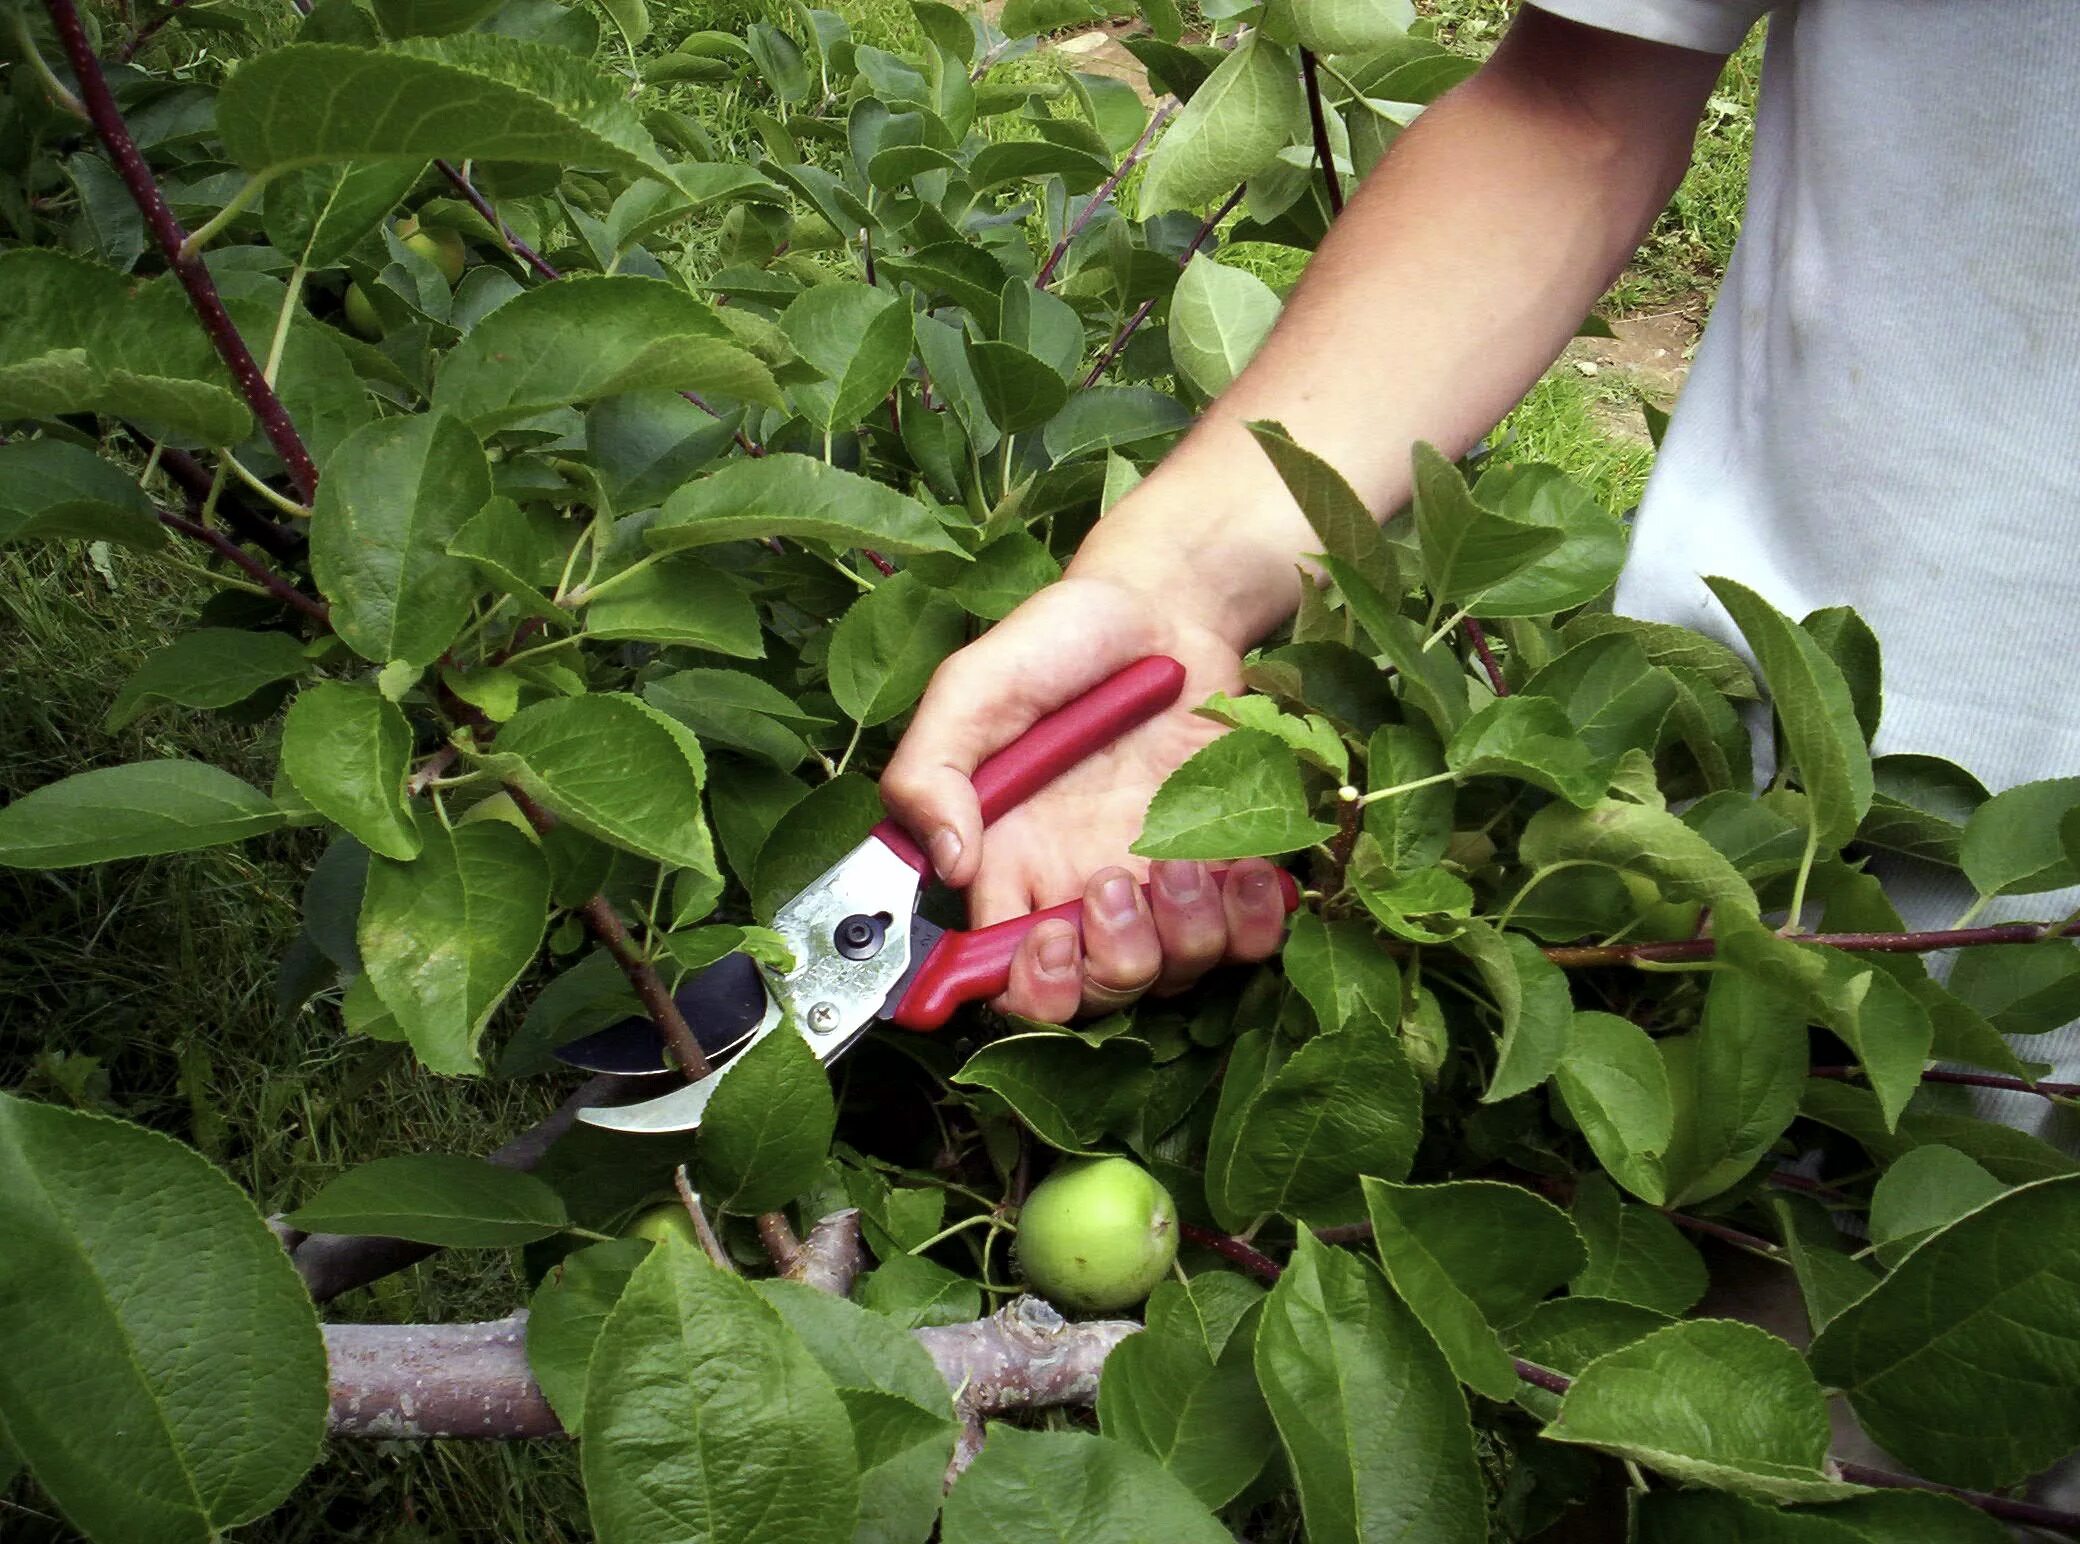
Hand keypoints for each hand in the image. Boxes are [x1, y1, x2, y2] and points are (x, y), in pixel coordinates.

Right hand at [879, 574, 1291, 1021]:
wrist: (1166, 605)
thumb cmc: (1061, 642)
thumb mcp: (972, 688)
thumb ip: (930, 772)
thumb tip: (947, 865)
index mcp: (1010, 864)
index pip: (1005, 978)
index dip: (1027, 989)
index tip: (1047, 940)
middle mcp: (1081, 888)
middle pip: (1096, 997)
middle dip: (1111, 967)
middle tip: (1114, 884)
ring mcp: (1158, 884)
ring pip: (1174, 976)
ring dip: (1184, 935)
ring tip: (1178, 857)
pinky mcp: (1228, 866)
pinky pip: (1248, 941)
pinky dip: (1251, 919)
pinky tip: (1241, 863)